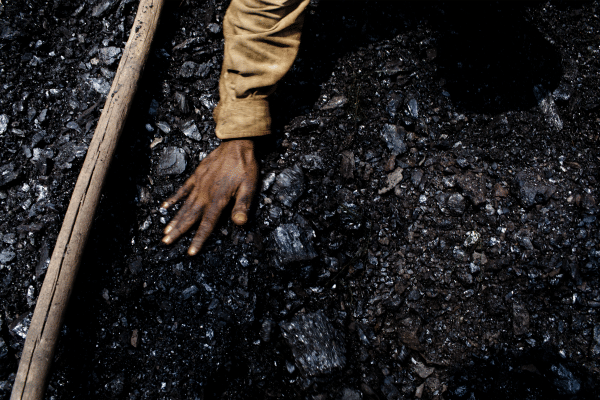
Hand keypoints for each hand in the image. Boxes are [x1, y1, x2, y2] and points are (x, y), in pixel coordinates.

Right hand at [161, 139, 257, 254]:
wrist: (236, 144)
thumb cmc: (245, 167)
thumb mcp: (250, 186)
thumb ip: (243, 204)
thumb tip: (239, 223)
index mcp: (218, 199)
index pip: (207, 224)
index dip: (199, 239)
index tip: (190, 252)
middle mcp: (205, 194)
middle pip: (190, 217)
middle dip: (178, 232)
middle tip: (166, 243)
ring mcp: (199, 185)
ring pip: (184, 206)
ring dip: (174, 220)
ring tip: (164, 232)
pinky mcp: (196, 176)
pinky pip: (182, 190)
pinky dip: (174, 199)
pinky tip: (165, 207)